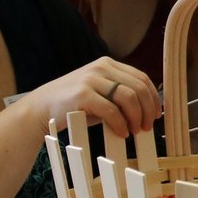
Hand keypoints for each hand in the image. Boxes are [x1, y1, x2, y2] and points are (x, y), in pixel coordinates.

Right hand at [30, 58, 159, 139]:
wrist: (42, 107)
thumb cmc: (74, 104)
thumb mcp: (99, 93)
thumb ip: (119, 95)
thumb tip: (147, 111)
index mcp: (107, 64)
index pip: (141, 78)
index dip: (153, 98)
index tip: (155, 115)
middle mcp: (101, 67)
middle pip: (138, 87)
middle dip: (147, 110)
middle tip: (146, 127)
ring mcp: (91, 79)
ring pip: (128, 97)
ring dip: (136, 117)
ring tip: (134, 131)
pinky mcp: (83, 95)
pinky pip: (111, 110)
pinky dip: (120, 124)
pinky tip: (121, 133)